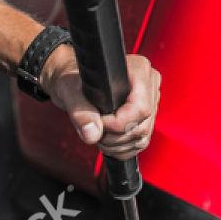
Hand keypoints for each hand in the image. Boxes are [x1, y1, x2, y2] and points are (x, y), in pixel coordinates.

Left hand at [42, 48, 160, 160]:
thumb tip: (92, 134)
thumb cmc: (72, 79)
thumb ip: (80, 111)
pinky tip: (107, 141)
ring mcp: (150, 102)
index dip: (118, 123)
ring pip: (142, 137)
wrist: (73, 84)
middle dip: (114, 137)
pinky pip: (140, 142)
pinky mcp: (146, 117)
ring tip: (98, 135)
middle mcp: (149, 84)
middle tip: (94, 131)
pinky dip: (122, 149)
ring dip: (117, 145)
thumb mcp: (69, 90)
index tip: (97, 123)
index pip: (140, 108)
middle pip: (142, 125)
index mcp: (138, 70)